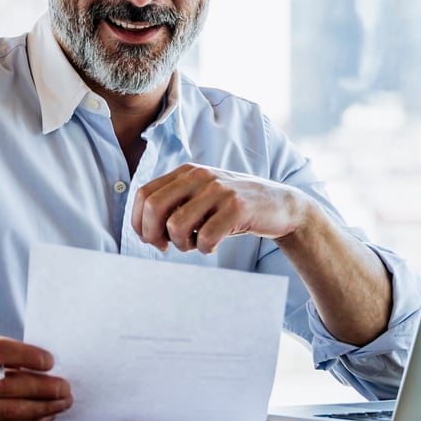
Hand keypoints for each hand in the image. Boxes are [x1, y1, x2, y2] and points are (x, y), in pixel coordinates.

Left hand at [131, 164, 325, 253]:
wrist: (281, 204)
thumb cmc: (232, 208)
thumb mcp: (201, 197)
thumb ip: (174, 205)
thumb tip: (144, 231)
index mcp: (186, 172)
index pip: (144, 194)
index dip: (139, 221)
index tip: (150, 239)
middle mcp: (199, 176)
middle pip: (153, 207)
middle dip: (152, 234)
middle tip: (165, 246)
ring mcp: (218, 190)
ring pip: (176, 225)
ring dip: (181, 244)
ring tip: (195, 243)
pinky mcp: (237, 207)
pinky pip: (205, 237)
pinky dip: (204, 248)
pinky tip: (213, 244)